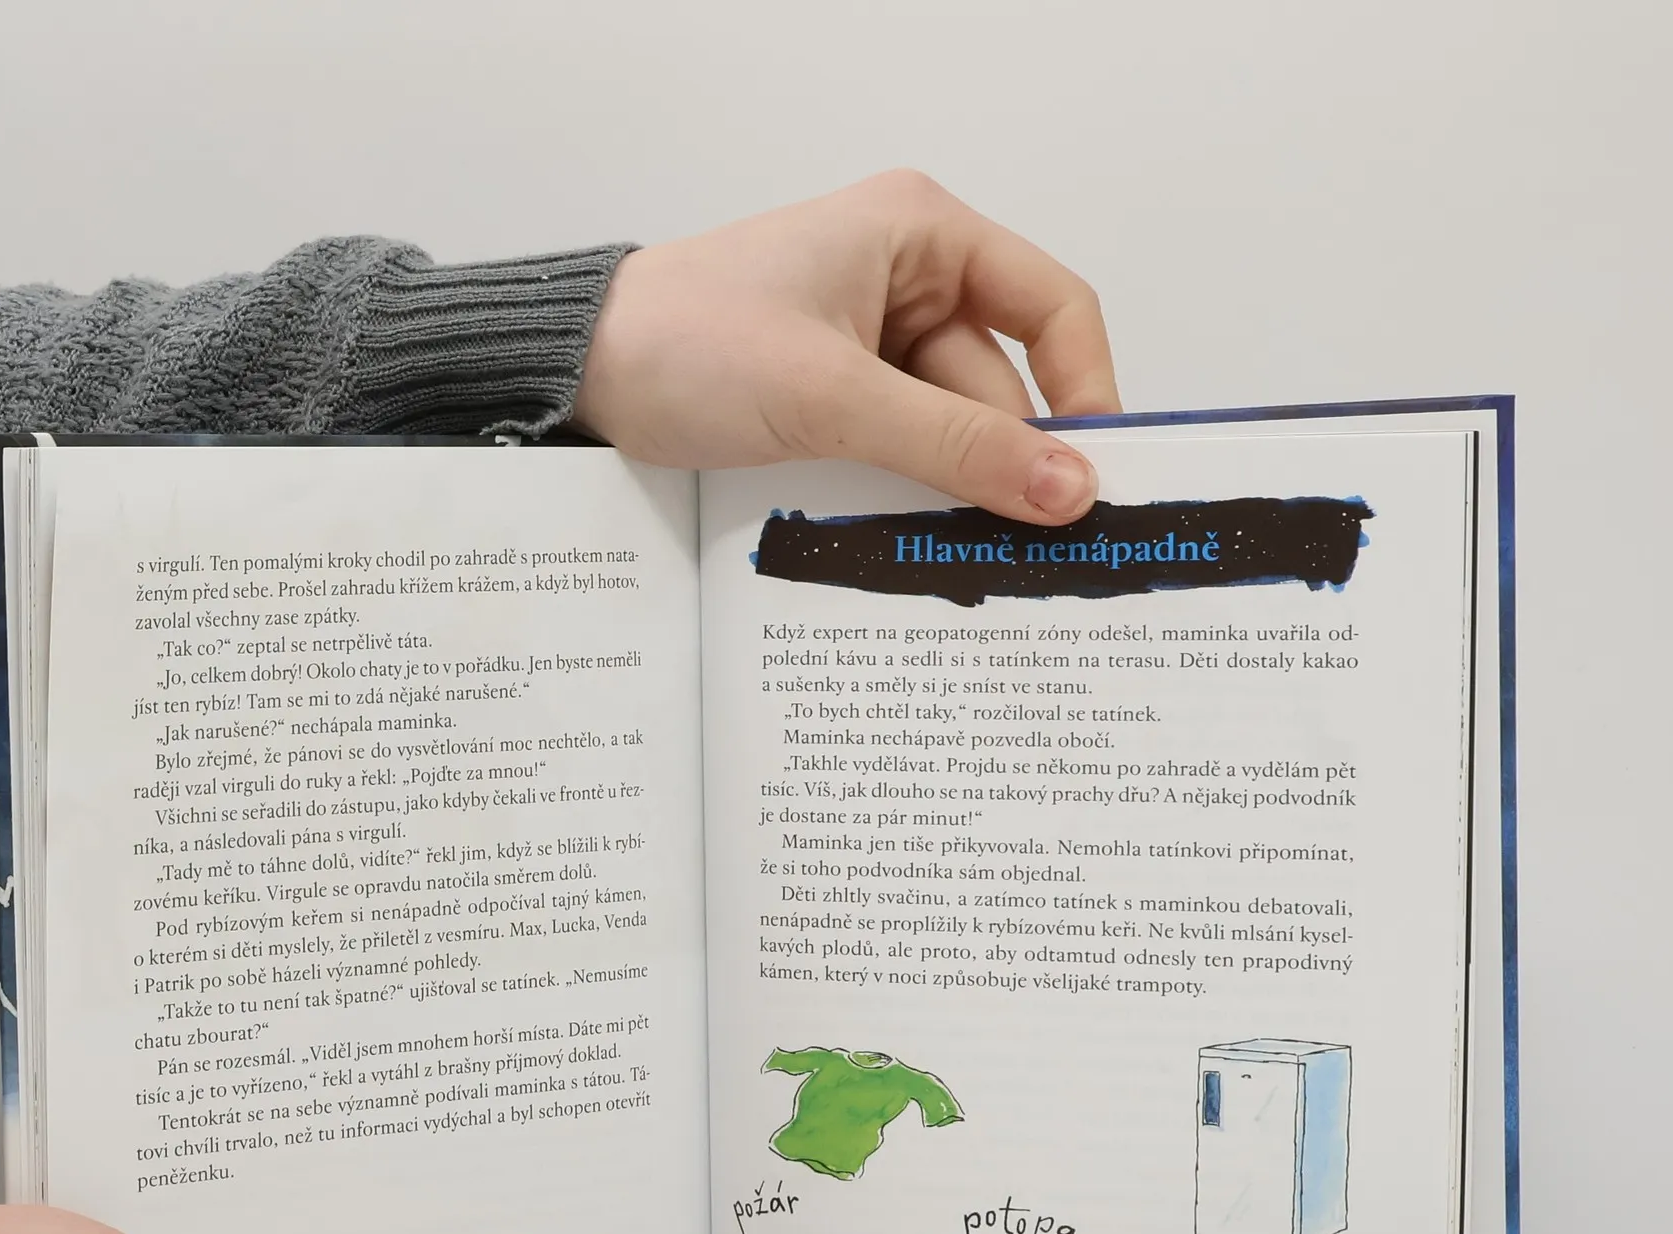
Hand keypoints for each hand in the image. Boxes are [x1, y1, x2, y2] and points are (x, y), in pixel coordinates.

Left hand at [574, 170, 1118, 523]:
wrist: (580, 373)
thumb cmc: (689, 345)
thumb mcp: (832, 397)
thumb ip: (955, 445)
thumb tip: (1069, 491)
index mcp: (921, 235)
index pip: (1051, 307)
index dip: (1086, 391)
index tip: (1092, 478)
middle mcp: (909, 280)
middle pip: (1001, 386)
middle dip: (1008, 465)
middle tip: (1027, 555)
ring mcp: (873, 343)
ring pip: (952, 429)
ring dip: (953, 490)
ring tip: (959, 558)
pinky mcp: (839, 396)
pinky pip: (905, 448)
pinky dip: (911, 492)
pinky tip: (913, 541)